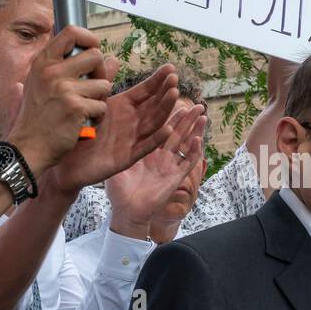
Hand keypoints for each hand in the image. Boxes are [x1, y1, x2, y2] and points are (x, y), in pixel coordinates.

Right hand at [5, 26, 114, 174]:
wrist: (28, 146)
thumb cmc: (37, 116)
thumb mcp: (44, 84)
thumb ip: (71, 68)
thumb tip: (111, 58)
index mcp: (43, 62)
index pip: (70, 32)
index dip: (89, 38)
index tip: (93, 49)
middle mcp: (53, 71)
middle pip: (96, 56)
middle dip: (101, 73)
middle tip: (93, 87)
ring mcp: (64, 89)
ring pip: (104, 84)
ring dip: (99, 99)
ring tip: (84, 108)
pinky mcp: (76, 107)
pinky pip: (102, 106)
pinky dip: (96, 116)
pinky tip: (82, 122)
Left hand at [42, 64, 180, 196]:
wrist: (66, 160)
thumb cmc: (78, 131)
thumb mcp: (92, 103)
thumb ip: (103, 82)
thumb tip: (112, 58)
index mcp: (124, 108)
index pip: (145, 92)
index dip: (157, 81)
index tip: (170, 67)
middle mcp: (131, 123)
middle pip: (154, 106)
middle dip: (165, 92)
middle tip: (174, 78)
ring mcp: (131, 140)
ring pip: (153, 124)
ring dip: (165, 110)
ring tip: (174, 95)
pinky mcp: (127, 157)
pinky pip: (144, 148)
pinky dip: (157, 139)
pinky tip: (168, 129)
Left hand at [106, 102, 206, 236]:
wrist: (126, 211)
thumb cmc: (118, 189)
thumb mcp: (115, 160)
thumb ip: (117, 142)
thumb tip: (108, 121)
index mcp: (147, 149)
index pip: (159, 126)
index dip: (167, 112)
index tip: (173, 98)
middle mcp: (161, 156)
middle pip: (177, 131)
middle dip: (187, 117)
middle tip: (196, 103)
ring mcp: (170, 166)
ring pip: (185, 144)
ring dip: (195, 130)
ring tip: (203, 115)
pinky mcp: (175, 178)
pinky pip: (187, 163)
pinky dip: (193, 152)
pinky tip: (198, 140)